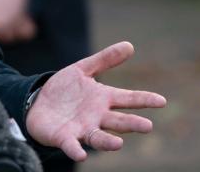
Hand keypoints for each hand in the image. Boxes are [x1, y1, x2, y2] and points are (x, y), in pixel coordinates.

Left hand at [25, 41, 165, 161]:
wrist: (37, 104)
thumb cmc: (64, 90)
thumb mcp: (82, 69)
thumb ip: (104, 59)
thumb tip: (130, 45)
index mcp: (103, 99)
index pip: (128, 99)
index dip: (144, 99)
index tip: (161, 100)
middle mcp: (97, 117)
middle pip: (118, 121)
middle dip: (132, 124)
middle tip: (147, 126)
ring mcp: (82, 129)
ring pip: (99, 138)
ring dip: (109, 142)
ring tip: (118, 143)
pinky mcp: (64, 138)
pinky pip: (72, 146)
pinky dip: (76, 150)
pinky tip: (80, 154)